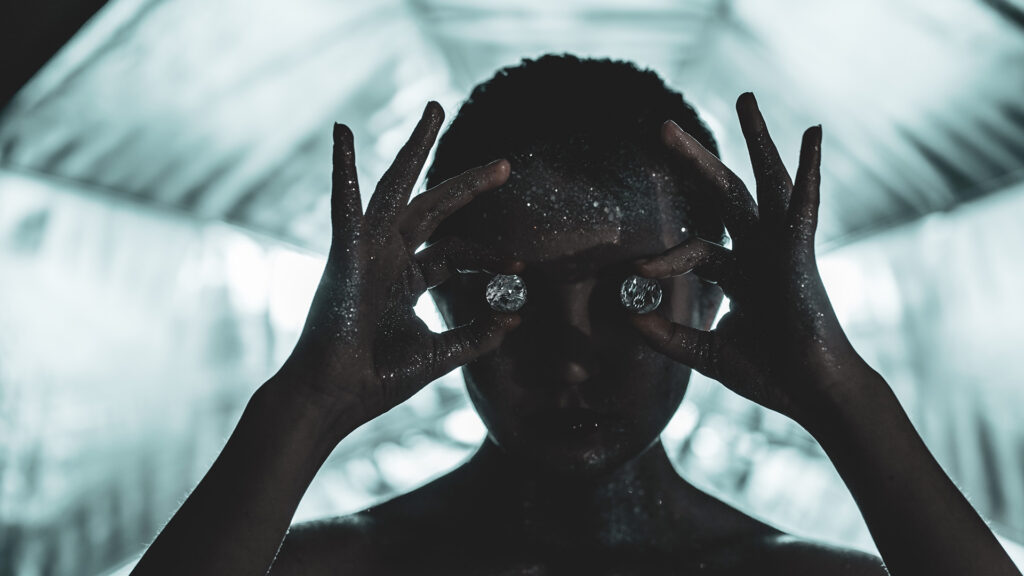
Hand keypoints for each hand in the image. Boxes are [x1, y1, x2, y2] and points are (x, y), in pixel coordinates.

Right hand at [275, 102, 521, 431]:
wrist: (335, 398)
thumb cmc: (376, 379)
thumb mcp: (439, 353)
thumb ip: (477, 334)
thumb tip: (517, 318)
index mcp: (407, 279)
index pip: (456, 252)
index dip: (491, 256)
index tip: (520, 267)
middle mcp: (388, 257)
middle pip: (434, 207)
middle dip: (469, 184)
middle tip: (505, 164)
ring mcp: (366, 251)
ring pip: (396, 188)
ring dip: (415, 148)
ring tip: (435, 109)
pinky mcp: (345, 254)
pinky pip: (344, 204)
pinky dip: (343, 169)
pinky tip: (343, 134)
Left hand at [629, 93, 877, 427]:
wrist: (814, 397)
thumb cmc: (771, 376)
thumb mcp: (706, 353)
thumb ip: (668, 335)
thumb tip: (627, 317)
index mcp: (741, 272)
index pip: (694, 249)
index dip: (662, 257)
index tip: (634, 269)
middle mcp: (760, 252)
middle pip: (724, 195)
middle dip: (694, 161)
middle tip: (662, 128)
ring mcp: (783, 250)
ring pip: (764, 184)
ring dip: (756, 141)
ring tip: (745, 98)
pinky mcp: (800, 257)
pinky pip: (803, 208)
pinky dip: (809, 171)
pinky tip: (813, 135)